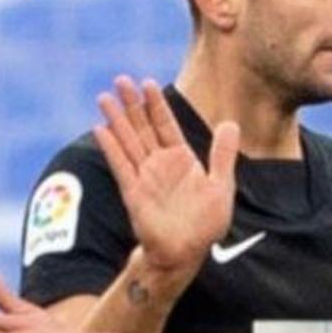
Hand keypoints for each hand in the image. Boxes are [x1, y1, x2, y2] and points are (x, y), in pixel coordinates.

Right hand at [93, 76, 240, 271]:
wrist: (186, 253)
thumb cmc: (204, 223)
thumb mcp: (221, 185)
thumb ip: (222, 155)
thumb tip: (230, 123)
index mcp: (181, 159)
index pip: (165, 124)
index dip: (156, 104)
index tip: (147, 82)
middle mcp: (160, 164)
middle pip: (142, 127)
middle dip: (132, 104)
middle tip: (120, 79)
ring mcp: (145, 177)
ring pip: (128, 141)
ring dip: (116, 120)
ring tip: (104, 97)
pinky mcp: (134, 192)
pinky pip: (121, 166)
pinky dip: (112, 148)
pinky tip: (101, 129)